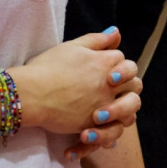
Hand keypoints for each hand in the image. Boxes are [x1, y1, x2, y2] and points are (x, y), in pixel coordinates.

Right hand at [7, 28, 141, 160]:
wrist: (30, 93)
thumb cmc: (47, 68)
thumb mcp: (72, 47)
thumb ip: (97, 40)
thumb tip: (116, 32)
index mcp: (107, 63)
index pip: (127, 64)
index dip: (119, 69)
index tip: (105, 74)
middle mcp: (111, 85)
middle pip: (136, 86)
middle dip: (128, 88)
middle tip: (109, 91)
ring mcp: (106, 105)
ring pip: (131, 111)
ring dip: (122, 112)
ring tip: (102, 114)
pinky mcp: (96, 124)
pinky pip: (112, 132)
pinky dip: (106, 135)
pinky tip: (94, 132)